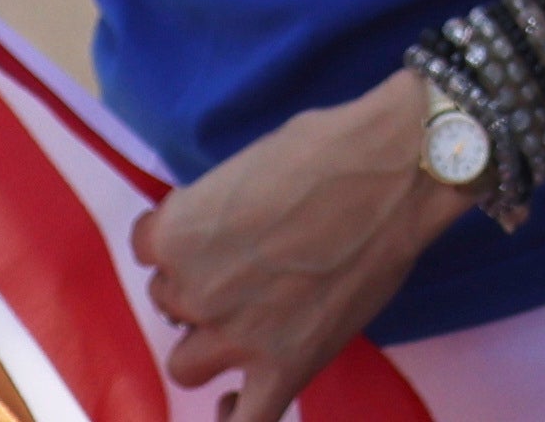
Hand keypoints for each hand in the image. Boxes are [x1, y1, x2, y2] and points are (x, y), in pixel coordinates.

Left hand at [132, 77, 463, 403]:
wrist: (396, 173)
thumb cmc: (325, 149)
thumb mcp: (244, 166)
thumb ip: (213, 212)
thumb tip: (219, 231)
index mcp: (176, 233)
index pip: (148, 249)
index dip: (184, 240)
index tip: (215, 231)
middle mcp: (194, 291)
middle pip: (169, 304)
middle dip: (199, 287)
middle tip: (247, 265)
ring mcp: (238, 336)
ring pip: (186, 365)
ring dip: (209, 344)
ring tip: (247, 320)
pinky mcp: (286, 367)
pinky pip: (245, 421)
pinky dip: (232, 417)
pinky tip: (233, 403)